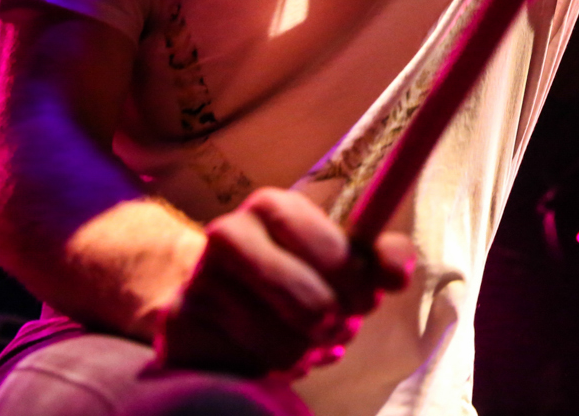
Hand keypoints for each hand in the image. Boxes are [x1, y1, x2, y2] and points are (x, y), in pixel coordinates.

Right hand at [153, 187, 413, 376]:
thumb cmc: (289, 270)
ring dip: (303, 354)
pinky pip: (245, 368)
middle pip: (308, 303)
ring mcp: (199, 281)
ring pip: (281, 344)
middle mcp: (228, 234)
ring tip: (303, 343)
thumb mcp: (337, 254)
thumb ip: (378, 258)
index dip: (356, 282)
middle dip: (334, 324)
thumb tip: (400, 271)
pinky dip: (267, 372)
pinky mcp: (178, 327)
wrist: (207, 293)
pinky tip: (268, 356)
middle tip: (338, 327)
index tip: (370, 301)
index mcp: (272, 207)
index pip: (329, 247)